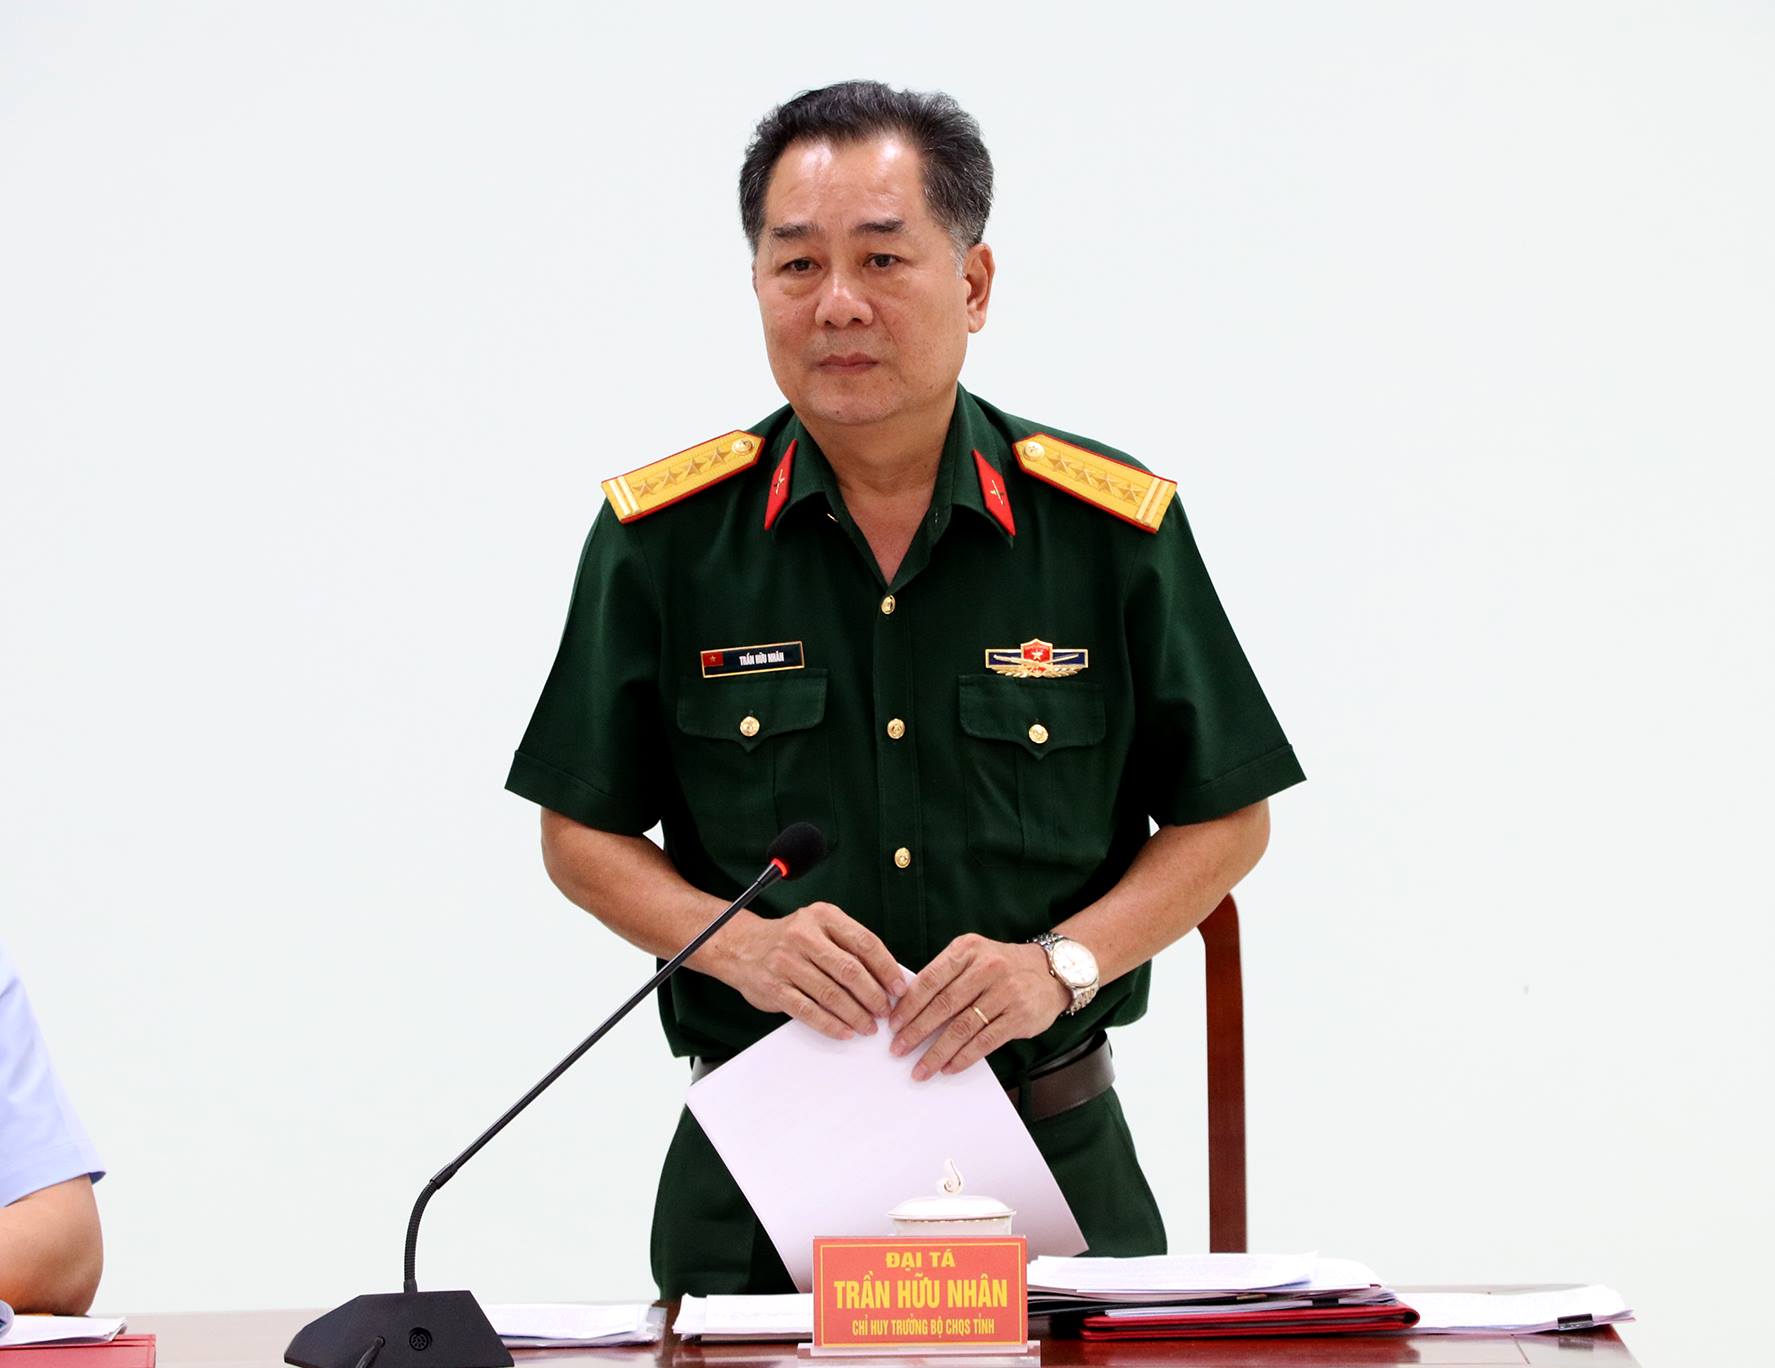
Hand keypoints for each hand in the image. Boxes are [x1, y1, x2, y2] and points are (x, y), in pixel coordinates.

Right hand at [724, 902, 904, 1040]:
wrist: (741, 947)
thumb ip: (848, 946)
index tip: (899, 988)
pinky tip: (845, 1031)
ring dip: (855, 1014)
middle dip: (873, 995)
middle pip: (849, 970)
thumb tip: (887, 978)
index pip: (864, 942)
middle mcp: (804, 935)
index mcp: (823, 916)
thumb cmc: (791, 941)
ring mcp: (786, 961)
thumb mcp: (819, 929)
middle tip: (886, 1012)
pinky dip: (830, 1024)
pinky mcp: (774, 987)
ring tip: (869, 1026)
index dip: (886, 968)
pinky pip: (808, 1010)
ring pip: (831, 993)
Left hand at [888, 934, 1070, 1079]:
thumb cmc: (1002, 966)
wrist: (1051, 970)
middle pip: (943, 1005)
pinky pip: (985, 1041)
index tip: (893, 1024)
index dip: (909, 1005)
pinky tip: (948, 1067)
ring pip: (962, 1027)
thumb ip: (945, 974)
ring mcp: (1005, 992)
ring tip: (920, 1068)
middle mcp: (986, 968)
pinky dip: (963, 1057)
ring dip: (937, 1052)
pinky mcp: (1019, 1016)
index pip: (930, 979)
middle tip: (898, 1049)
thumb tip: (907, 1005)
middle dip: (916, 1031)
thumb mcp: (973, 956)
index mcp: (967, 950)